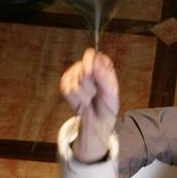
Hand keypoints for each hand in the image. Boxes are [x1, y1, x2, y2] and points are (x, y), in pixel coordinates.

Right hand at [60, 48, 119, 162]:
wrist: (98, 121)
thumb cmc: (107, 106)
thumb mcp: (111, 92)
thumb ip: (104, 77)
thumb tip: (96, 63)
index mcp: (101, 66)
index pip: (92, 55)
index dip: (90, 62)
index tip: (91, 73)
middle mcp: (86, 68)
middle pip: (82, 70)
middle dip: (90, 85)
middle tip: (96, 93)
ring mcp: (74, 76)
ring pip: (75, 82)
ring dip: (84, 96)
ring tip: (90, 99)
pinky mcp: (65, 86)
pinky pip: (68, 91)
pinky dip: (76, 100)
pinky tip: (82, 102)